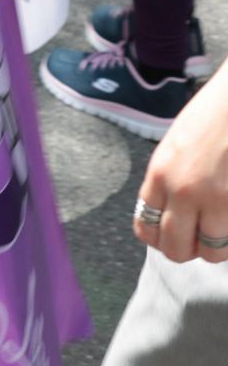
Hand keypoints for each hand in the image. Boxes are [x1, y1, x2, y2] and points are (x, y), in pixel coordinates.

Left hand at [136, 63, 227, 261]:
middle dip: (187, 250)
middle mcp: (183, 190)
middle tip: (200, 241)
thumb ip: (168, 180)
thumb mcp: (175, 146)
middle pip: (174, 247)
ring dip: (217, 248)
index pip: (145, 227)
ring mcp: (216, 197)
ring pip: (210, 250)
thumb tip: (169, 213)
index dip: (160, 239)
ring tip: (222, 233)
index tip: (172, 236)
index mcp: (159, 175)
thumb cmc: (216, 114)